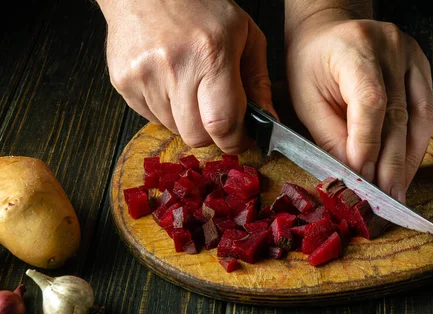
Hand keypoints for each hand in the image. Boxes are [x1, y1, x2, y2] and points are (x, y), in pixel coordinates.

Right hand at [99, 0, 275, 152]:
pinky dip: (166, 111)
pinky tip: (170, 83)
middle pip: (196, 136)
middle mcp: (175, 68)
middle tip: (218, 116)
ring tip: (191, 88)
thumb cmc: (199, 6)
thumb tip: (268, 120)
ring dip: (188, 120)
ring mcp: (144, 77)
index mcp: (210, 54)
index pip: (222, 123)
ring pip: (174, 129)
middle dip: (212, 134)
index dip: (235, 140)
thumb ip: (258, 81)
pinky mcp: (124, 83)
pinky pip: (151, 118)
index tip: (242, 139)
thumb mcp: (244, 34)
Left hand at [285, 12, 432, 201]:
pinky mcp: (421, 66)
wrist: (328, 30)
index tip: (363, 179)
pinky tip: (407, 167)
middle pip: (398, 115)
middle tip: (387, 199)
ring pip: (419, 117)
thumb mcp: (306, 99)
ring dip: (410, 160)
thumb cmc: (311, 64)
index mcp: (355, 49)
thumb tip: (353, 175)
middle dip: (392, 164)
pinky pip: (426, 111)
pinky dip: (418, 144)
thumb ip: (330, 136)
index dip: (368, 145)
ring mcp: (411, 56)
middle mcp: (390, 48)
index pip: (371, 103)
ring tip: (399, 191)